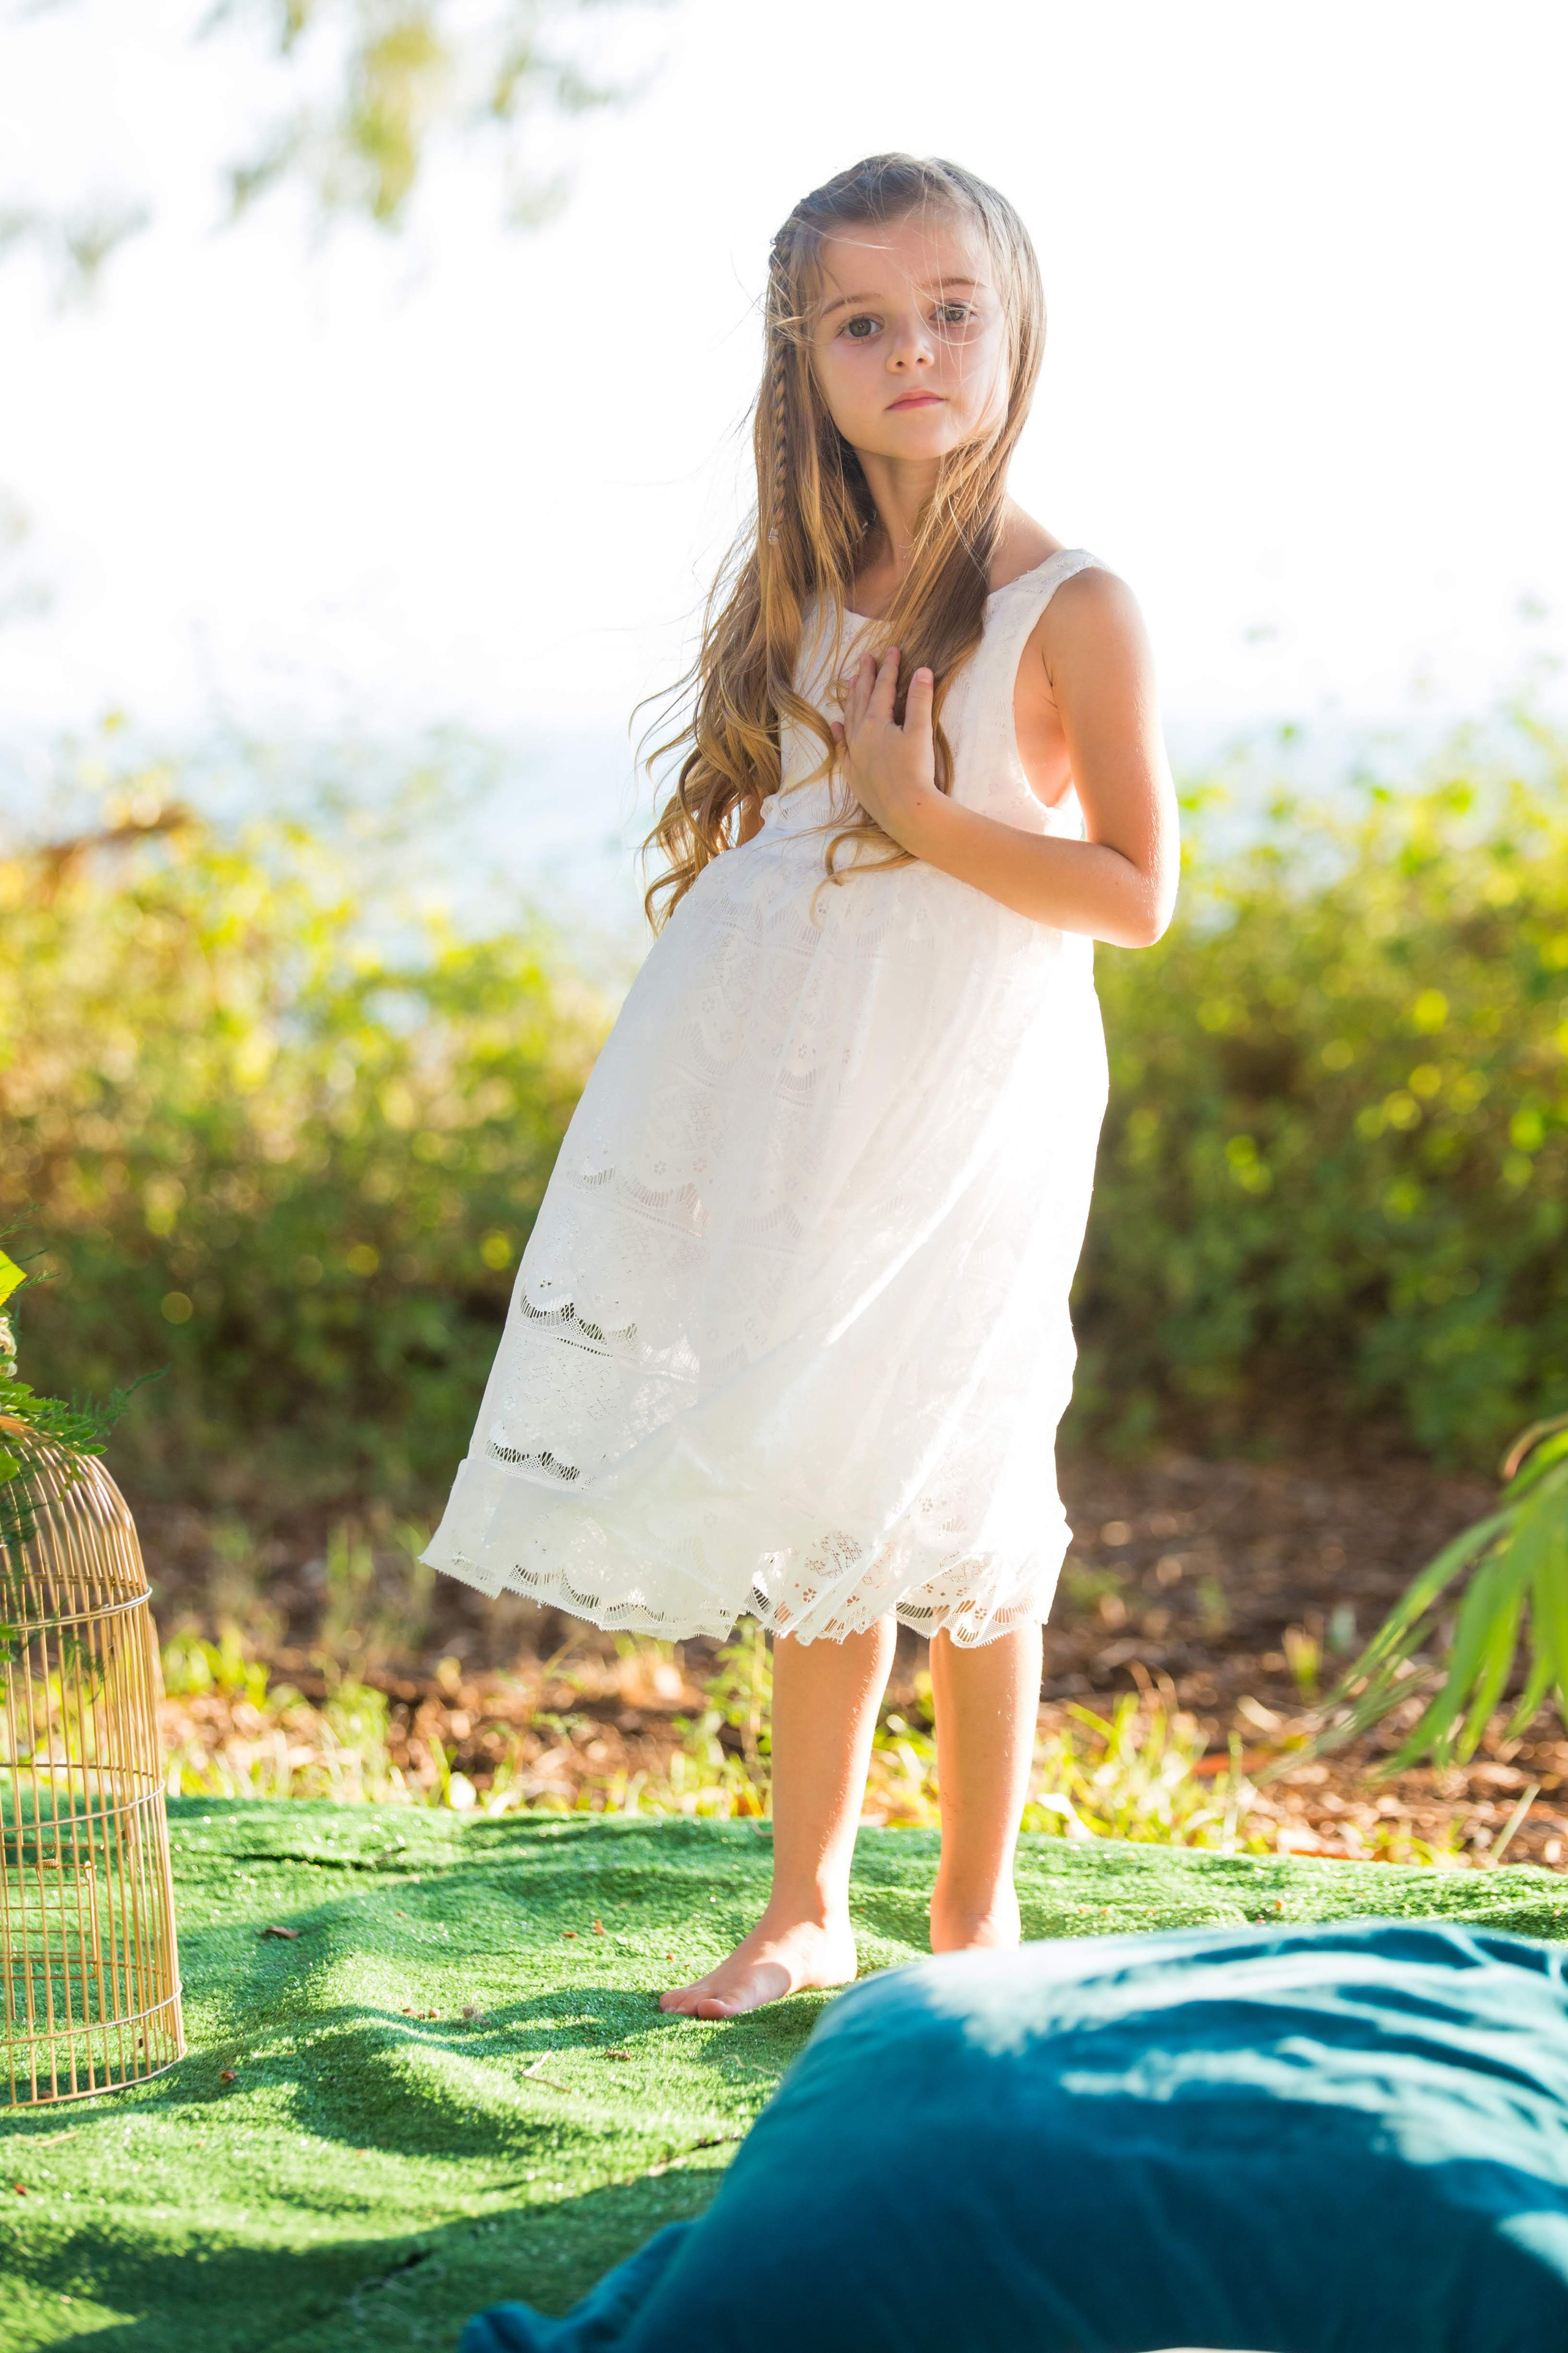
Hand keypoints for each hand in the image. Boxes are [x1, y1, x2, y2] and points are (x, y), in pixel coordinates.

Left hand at [831, 646, 943, 851]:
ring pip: (849, 718)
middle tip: (866, 658)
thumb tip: (922, 670)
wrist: (905, 810)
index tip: (892, 649)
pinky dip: (839, 732)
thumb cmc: (916, 771)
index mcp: (876, 721)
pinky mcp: (853, 772)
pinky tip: (836, 725)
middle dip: (866, 676)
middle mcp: (860, 734)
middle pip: (861, 698)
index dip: (889, 667)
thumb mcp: (921, 731)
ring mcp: (854, 754)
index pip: (883, 687)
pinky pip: (842, 746)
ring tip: (852, 682)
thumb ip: (920, 699)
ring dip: (851, 698)